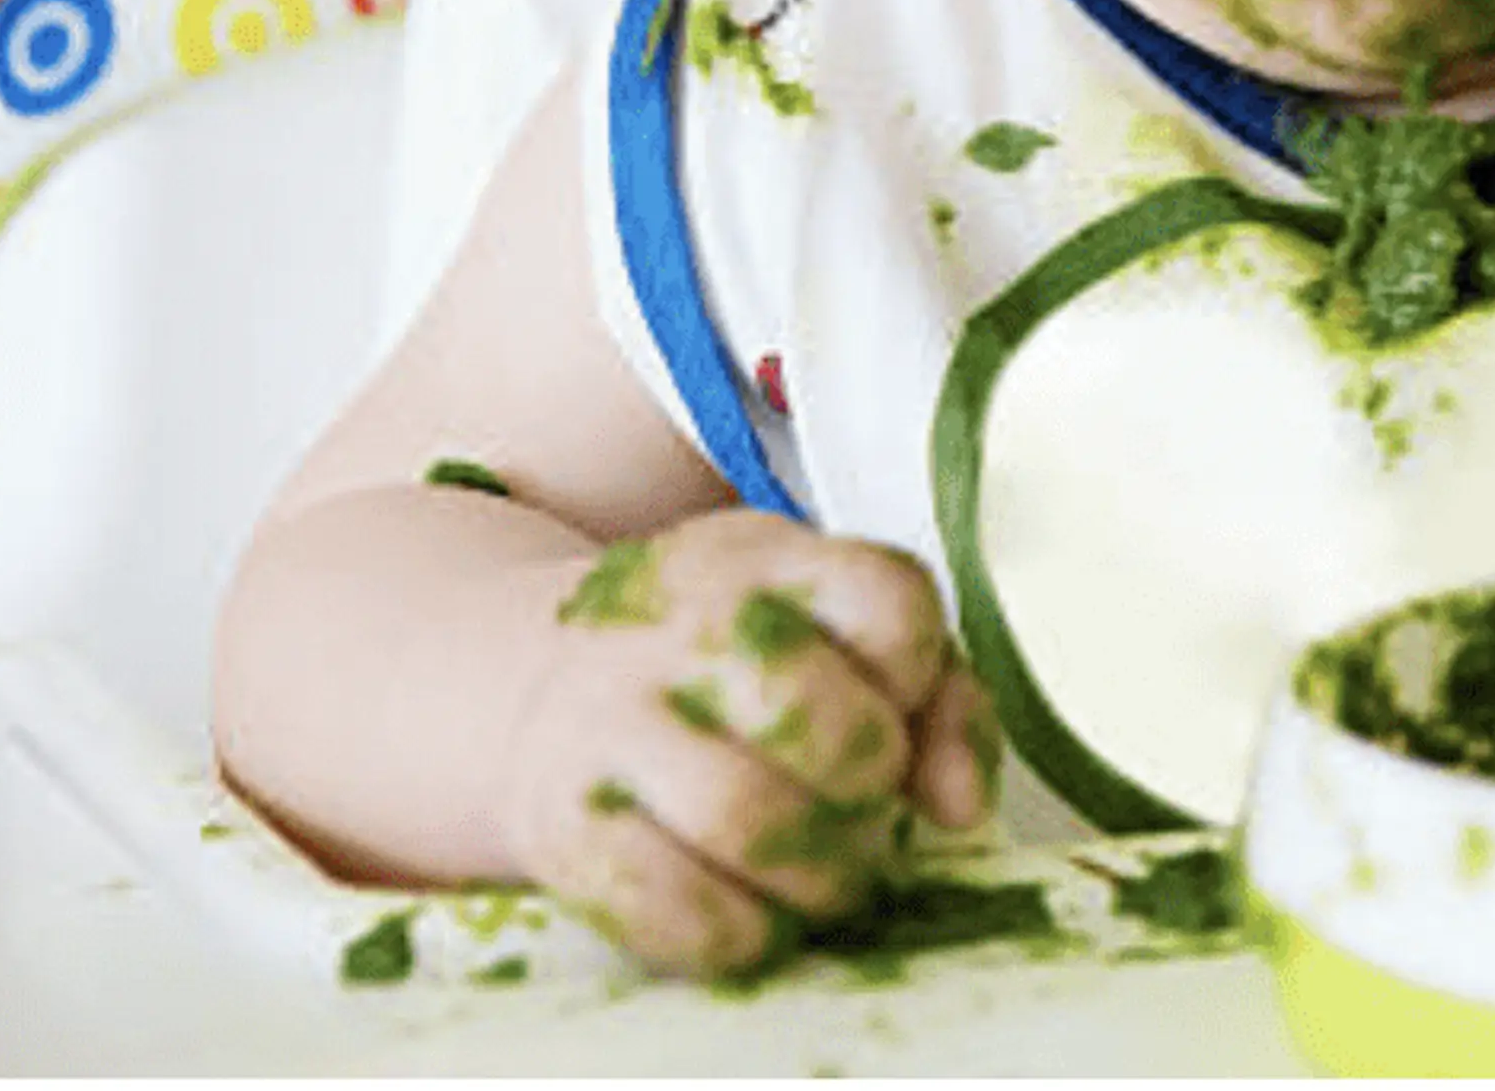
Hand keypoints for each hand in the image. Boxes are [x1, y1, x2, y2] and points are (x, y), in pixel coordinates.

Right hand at [497, 508, 997, 975]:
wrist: (533, 683)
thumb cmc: (726, 670)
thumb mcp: (832, 632)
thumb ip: (937, 699)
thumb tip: (961, 807)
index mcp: (767, 558)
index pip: (892, 603)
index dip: (922, 679)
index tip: (896, 711)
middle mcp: (681, 625)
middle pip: (822, 719)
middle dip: (870, 788)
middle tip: (865, 813)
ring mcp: (609, 721)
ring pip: (747, 819)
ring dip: (819, 879)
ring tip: (826, 880)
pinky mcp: (562, 824)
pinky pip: (673, 907)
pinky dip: (739, 935)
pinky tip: (754, 919)